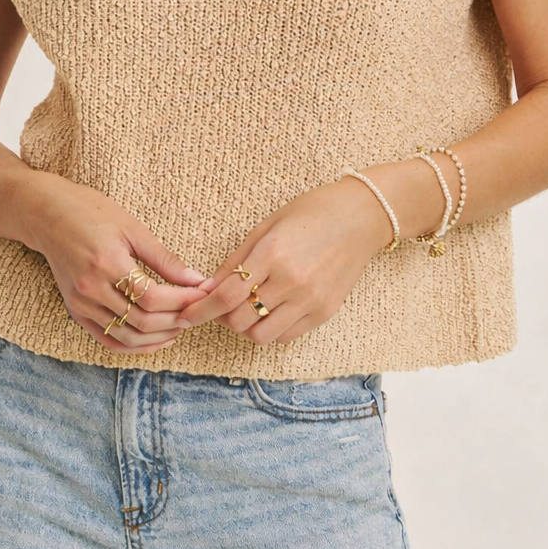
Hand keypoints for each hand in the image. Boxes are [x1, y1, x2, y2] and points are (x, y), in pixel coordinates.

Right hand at [30, 176, 213, 352]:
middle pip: (142, 321)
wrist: (48, 215)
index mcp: (107, 263)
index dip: (183, 301)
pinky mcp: (76, 312)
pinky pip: (108, 339)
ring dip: (158, 337)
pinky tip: (155, 339)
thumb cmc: (91, 212)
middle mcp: (91, 289)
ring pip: (127, 336)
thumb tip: (196, 280)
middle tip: (197, 312)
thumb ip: (164, 259)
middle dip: (176, 320)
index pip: (153, 297)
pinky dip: (134, 345)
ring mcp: (81, 304)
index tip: (203, 294)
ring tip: (181, 326)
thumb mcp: (132, 228)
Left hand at [176, 178, 393, 344]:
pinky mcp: (325, 312)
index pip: (226, 295)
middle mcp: (292, 281)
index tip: (185, 317)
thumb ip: (236, 259)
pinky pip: (286, 336)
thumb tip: (208, 288)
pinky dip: (270, 329)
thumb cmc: (311, 213)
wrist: (361, 217)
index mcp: (272, 254)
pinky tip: (270, 311)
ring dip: (246, 326)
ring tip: (247, 308)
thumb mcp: (267, 226)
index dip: (200, 310)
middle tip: (221, 304)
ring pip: (261, 335)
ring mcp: (311, 300)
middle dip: (222, 317)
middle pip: (239, 320)